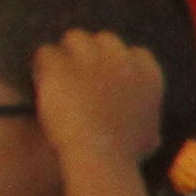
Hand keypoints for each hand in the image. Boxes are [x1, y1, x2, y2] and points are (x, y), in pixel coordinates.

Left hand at [27, 26, 167, 175]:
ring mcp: (91, 60)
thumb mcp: (150, 137)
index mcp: (148, 74)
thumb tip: (152, 133)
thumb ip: (149, 123)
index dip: (119, 65)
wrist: (100, 157)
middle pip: (104, 39)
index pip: (136, 53)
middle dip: (92, 54)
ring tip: (58, 75)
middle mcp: (122, 60)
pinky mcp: (61, 66)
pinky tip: (43, 83)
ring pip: (75, 38)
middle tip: (80, 75)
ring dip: (67, 54)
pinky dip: (43, 66)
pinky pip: (47, 53)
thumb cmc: (126, 153)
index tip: (108, 79)